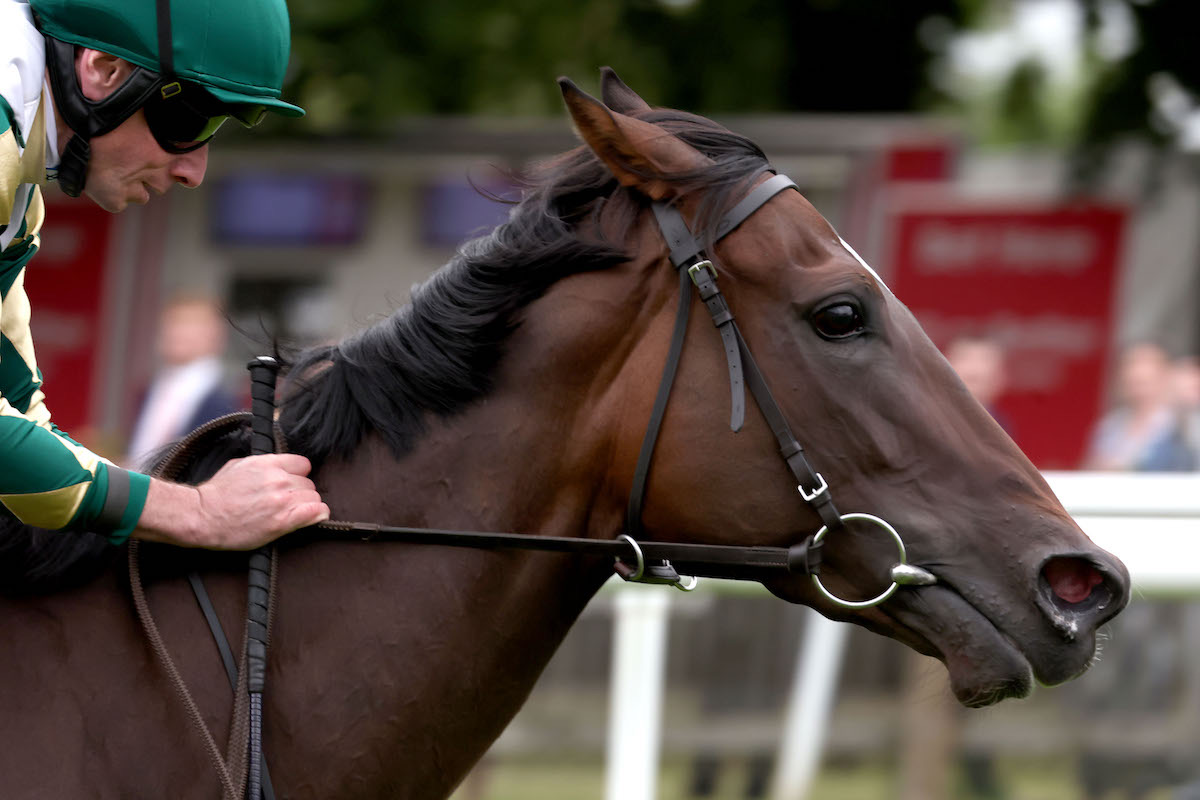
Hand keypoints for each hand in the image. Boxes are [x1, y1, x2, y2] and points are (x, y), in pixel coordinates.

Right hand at [136, 454, 329, 548]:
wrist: (202, 516)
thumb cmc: (216, 493)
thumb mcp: (238, 465)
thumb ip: (263, 464)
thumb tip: (277, 464)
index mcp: (268, 464)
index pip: (303, 465)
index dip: (299, 476)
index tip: (292, 485)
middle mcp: (278, 479)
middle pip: (309, 484)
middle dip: (301, 493)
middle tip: (286, 503)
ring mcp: (281, 500)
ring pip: (314, 498)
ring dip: (306, 506)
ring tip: (292, 513)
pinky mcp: (282, 521)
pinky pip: (316, 512)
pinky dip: (317, 515)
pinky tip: (313, 517)